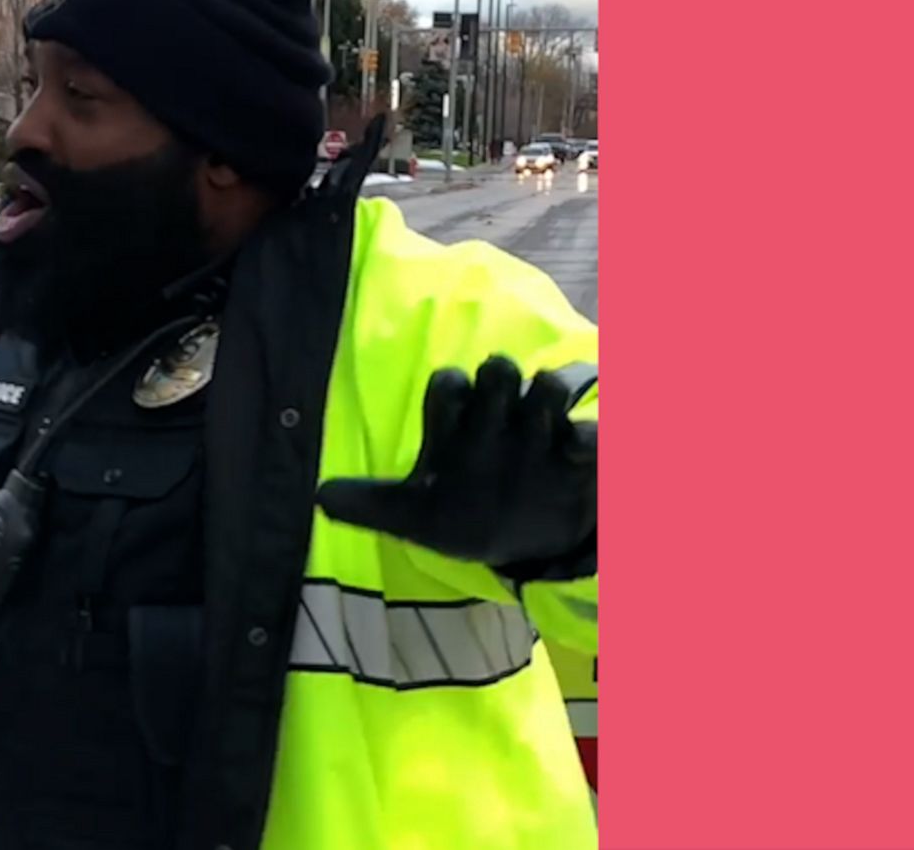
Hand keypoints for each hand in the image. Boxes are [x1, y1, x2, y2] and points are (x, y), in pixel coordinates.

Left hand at [316, 356, 594, 569]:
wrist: (529, 542)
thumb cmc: (467, 514)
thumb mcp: (417, 518)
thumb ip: (371, 504)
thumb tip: (319, 497)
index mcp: (458, 425)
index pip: (448, 387)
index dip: (449, 394)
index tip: (450, 417)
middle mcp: (500, 417)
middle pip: (497, 371)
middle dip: (496, 379)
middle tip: (496, 404)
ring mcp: (545, 431)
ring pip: (549, 385)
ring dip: (546, 391)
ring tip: (544, 421)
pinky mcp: (586, 454)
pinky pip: (594, 430)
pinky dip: (588, 434)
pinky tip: (576, 451)